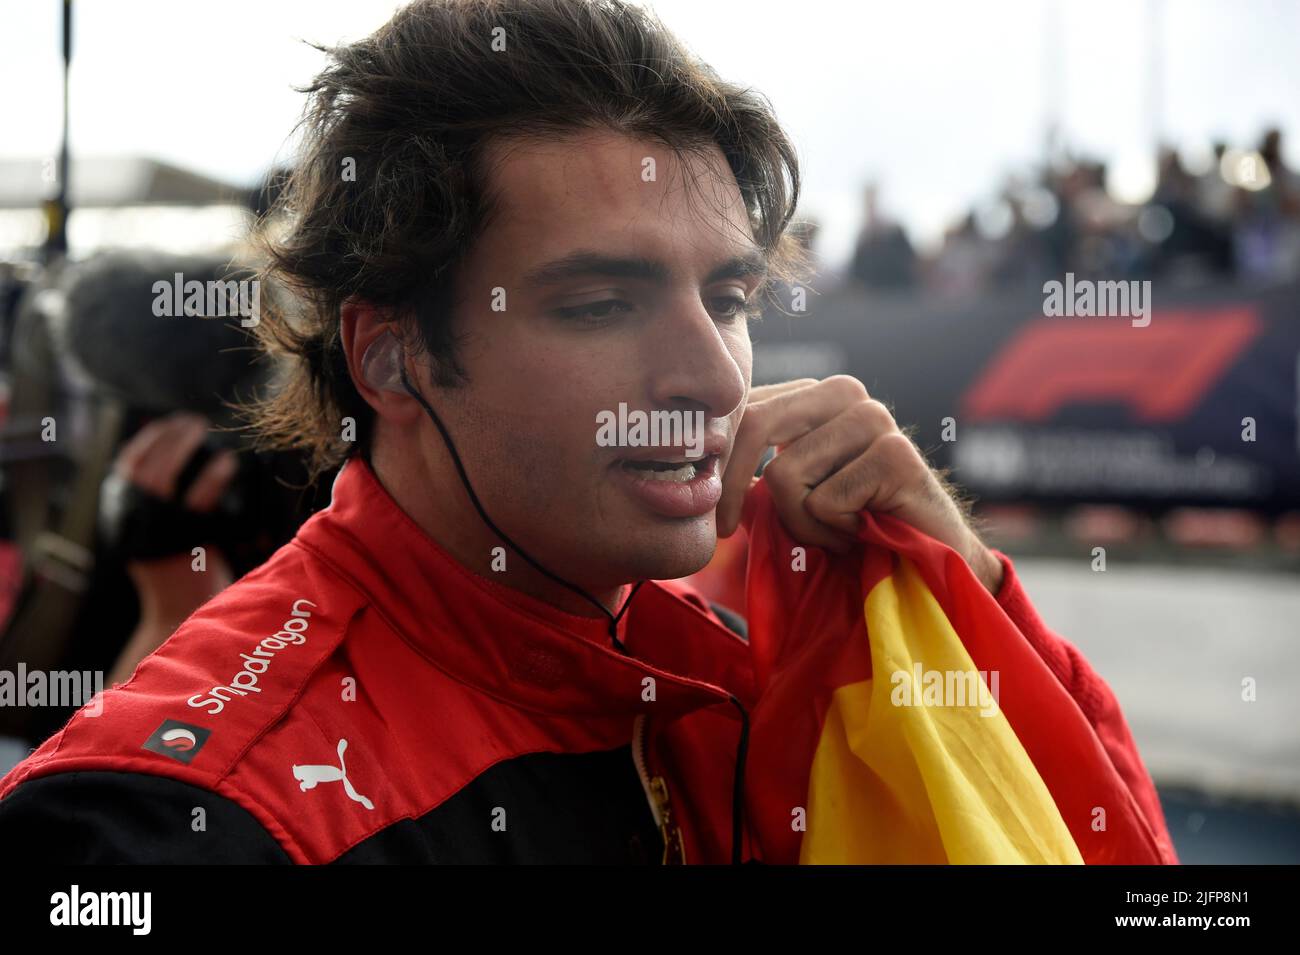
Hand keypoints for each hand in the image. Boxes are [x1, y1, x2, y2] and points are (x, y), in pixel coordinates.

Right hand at [113, 413, 236, 634]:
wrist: (182, 619)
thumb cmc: (181, 578)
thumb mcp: (162, 539)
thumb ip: (162, 510)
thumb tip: (177, 466)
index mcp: (122, 521)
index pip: (123, 471)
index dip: (145, 443)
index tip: (166, 424)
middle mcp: (131, 527)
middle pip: (140, 468)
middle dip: (165, 437)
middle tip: (192, 422)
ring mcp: (154, 536)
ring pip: (160, 478)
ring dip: (181, 446)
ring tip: (204, 431)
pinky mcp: (182, 545)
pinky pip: (196, 501)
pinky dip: (212, 477)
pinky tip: (228, 464)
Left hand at [716, 376, 1003, 593]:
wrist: (929, 560)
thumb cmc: (853, 527)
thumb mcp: (792, 494)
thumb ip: (751, 473)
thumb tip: (695, 468)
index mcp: (814, 394)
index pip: (744, 408)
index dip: (716, 463)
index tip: (711, 514)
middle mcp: (844, 392)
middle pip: (755, 425)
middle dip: (732, 486)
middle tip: (727, 530)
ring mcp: (873, 417)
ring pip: (784, 475)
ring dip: (801, 523)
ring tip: (837, 530)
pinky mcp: (895, 453)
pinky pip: (822, 502)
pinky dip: (832, 533)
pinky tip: (863, 532)